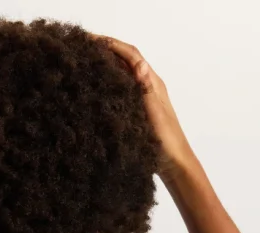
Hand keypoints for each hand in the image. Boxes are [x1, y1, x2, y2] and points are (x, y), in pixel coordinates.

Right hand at [91, 35, 193, 179]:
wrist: (175, 165)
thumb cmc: (167, 142)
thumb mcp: (156, 115)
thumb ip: (146, 90)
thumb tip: (138, 64)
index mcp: (153, 83)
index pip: (131, 55)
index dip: (112, 44)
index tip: (91, 40)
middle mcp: (148, 86)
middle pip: (126, 60)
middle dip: (107, 50)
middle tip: (84, 48)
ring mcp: (144, 98)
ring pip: (124, 74)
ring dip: (108, 64)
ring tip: (87, 62)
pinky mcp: (139, 111)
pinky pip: (123, 89)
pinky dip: (110, 82)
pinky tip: (98, 87)